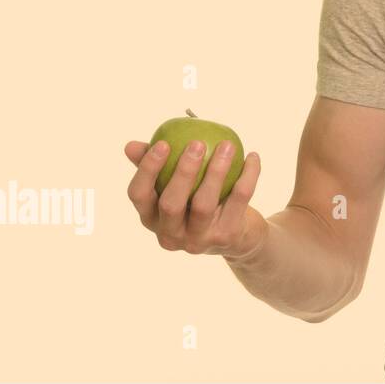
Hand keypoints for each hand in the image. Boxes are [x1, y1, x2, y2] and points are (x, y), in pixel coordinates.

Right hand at [124, 137, 265, 259]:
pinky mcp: (226, 237)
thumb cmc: (199, 201)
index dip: (147, 170)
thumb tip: (131, 145)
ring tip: (228, 145)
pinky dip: (248, 175)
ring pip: (203, 204)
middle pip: (170, 204)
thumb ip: (158, 166)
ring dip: (216, 171)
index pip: (139, 195)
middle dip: (182, 172)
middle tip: (196, 144)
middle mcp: (170, 234)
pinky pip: (238, 200)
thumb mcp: (178, 187)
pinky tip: (252, 156)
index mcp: (151, 218)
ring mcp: (198, 240)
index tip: (162, 144)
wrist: (239, 236)